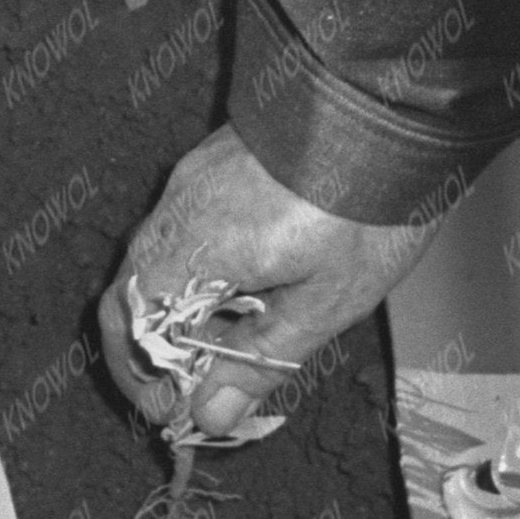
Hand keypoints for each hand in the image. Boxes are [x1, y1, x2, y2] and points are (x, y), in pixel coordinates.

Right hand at [96, 126, 440, 450]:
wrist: (388, 103)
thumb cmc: (366, 203)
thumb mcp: (325, 299)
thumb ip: (260, 359)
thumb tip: (208, 415)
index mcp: (196, 245)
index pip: (130, 324)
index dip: (145, 378)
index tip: (182, 412)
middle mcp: (179, 206)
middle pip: (134, 292)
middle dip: (159, 350)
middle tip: (204, 388)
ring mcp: (194, 177)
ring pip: (158, 259)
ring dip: (181, 312)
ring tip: (237, 343)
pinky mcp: (215, 161)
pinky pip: (184, 228)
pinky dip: (199, 271)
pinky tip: (250, 287)